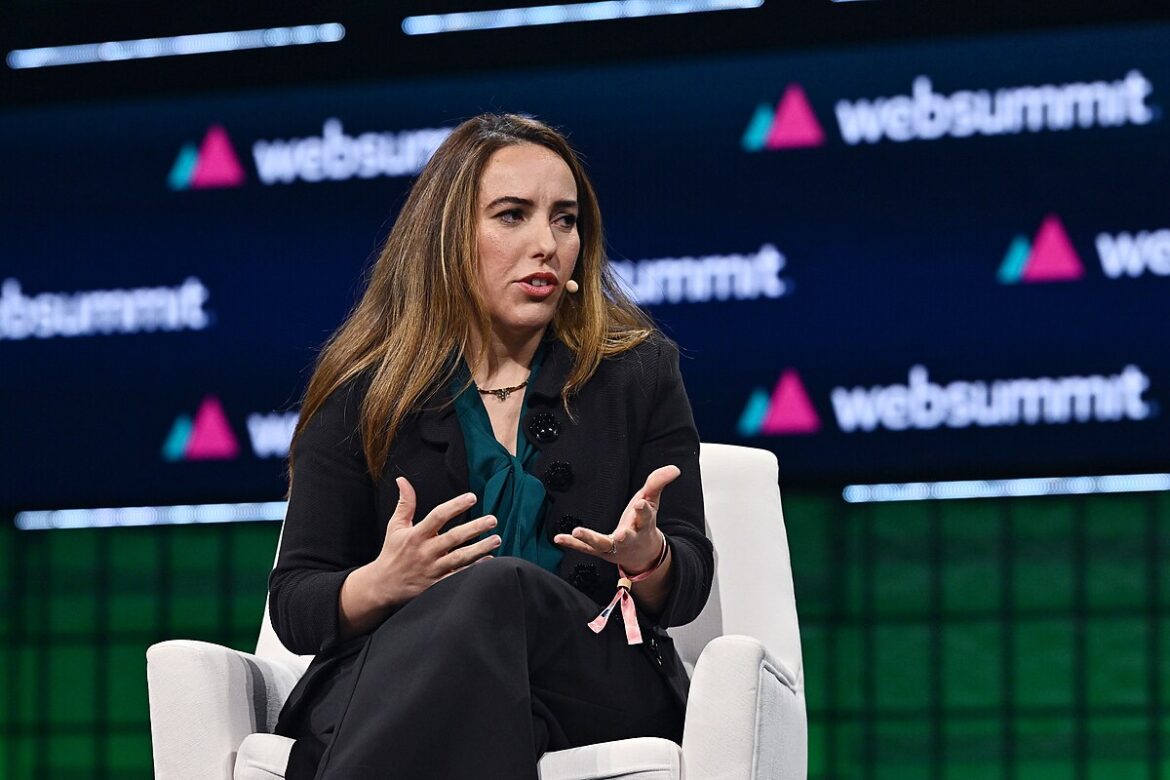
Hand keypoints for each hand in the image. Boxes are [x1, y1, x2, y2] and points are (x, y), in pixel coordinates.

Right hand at [367, 477, 500, 606]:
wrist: (383, 585)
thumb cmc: (392, 552)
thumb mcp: (395, 526)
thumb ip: (405, 503)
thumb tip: (402, 480)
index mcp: (416, 535)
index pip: (438, 516)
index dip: (455, 506)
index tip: (472, 497)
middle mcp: (425, 551)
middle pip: (454, 537)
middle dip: (475, 528)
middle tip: (493, 519)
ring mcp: (432, 569)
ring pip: (460, 558)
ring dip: (480, 548)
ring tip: (497, 539)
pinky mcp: (436, 585)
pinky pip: (458, 576)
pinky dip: (474, 569)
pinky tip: (489, 560)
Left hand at [553, 465, 678, 573]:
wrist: (641, 554)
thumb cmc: (643, 524)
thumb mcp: (652, 501)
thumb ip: (658, 483)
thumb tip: (675, 468)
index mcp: (644, 525)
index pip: (646, 517)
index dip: (644, 510)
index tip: (642, 503)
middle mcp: (629, 538)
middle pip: (628, 537)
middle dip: (626, 536)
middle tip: (622, 535)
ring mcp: (613, 546)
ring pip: (601, 544)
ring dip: (590, 539)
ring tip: (578, 531)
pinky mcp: (599, 551)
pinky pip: (584, 548)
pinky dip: (572, 543)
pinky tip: (559, 538)